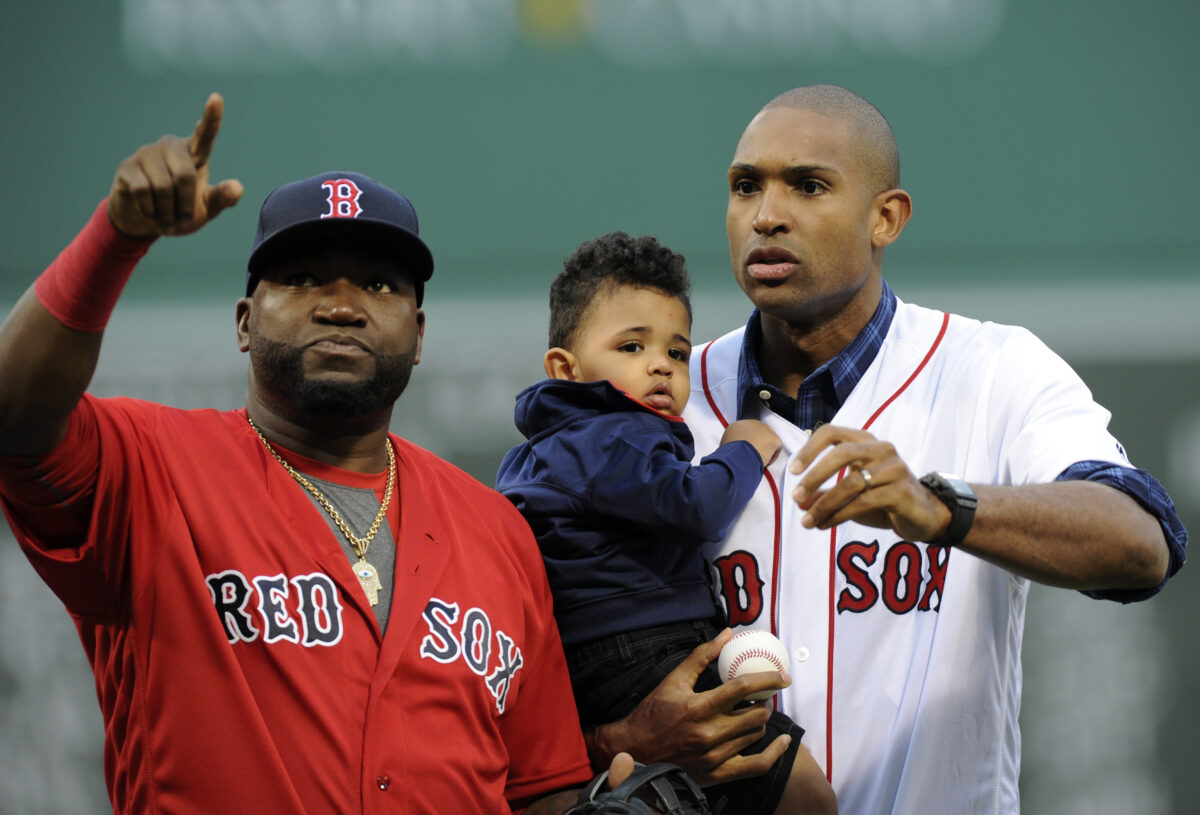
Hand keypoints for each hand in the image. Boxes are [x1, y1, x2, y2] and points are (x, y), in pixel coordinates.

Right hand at [108, 92, 243, 237]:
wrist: (145, 222)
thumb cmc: (181, 211)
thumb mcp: (206, 209)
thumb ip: (221, 198)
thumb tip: (237, 188)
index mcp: (194, 154)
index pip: (205, 134)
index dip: (211, 117)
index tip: (216, 98)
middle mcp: (170, 147)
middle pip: (184, 176)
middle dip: (185, 206)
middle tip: (182, 221)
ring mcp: (147, 153)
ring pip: (163, 187)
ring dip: (167, 212)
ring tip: (166, 219)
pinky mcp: (127, 166)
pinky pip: (143, 191)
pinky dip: (150, 210)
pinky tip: (150, 213)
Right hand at [586, 629, 791, 786]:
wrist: (635, 750)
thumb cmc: (653, 712)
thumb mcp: (674, 680)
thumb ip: (702, 656)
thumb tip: (727, 634)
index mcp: (698, 707)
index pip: (743, 688)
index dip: (768, 679)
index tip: (782, 675)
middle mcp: (708, 734)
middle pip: (755, 714)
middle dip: (765, 701)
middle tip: (761, 695)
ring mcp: (714, 757)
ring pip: (755, 735)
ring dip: (760, 721)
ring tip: (754, 712)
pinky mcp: (716, 774)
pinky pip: (756, 766)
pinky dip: (774, 753)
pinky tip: (782, 742)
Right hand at [721, 419, 781, 466]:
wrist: (737, 457)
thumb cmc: (729, 456)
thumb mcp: (724, 447)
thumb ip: (732, 445)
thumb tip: (733, 451)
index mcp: (736, 426)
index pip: (746, 433)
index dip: (748, 444)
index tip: (746, 453)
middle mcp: (751, 423)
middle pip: (758, 434)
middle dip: (758, 445)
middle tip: (754, 457)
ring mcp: (763, 429)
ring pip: (767, 440)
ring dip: (765, 450)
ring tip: (759, 461)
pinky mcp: (773, 437)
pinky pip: (776, 448)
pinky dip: (772, 457)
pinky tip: (764, 462)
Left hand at [788, 424, 949, 540]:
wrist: (922, 515)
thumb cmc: (882, 498)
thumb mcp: (849, 494)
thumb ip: (825, 493)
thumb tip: (799, 503)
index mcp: (865, 441)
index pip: (832, 432)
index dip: (809, 449)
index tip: (793, 471)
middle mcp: (881, 449)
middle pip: (841, 454)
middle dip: (814, 477)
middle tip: (796, 498)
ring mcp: (894, 468)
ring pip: (851, 483)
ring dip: (824, 504)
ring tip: (808, 522)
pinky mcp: (901, 491)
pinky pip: (863, 502)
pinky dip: (839, 515)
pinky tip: (826, 525)